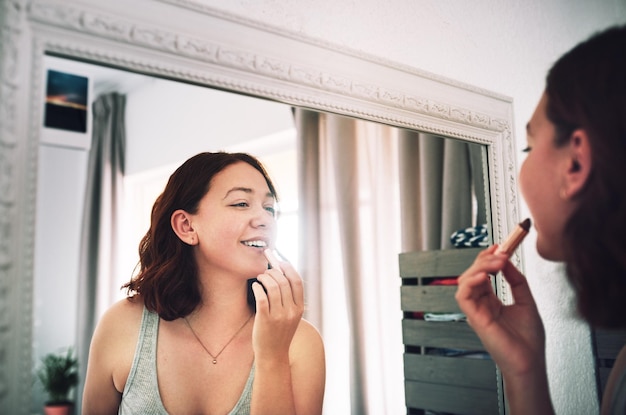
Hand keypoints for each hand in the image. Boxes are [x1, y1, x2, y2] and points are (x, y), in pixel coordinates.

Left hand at [251, 249, 303, 362]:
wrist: (273, 355)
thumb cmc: (280, 332)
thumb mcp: (291, 316)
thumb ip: (289, 298)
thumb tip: (281, 274)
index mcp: (299, 308)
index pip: (296, 281)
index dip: (288, 268)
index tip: (280, 261)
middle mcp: (291, 311)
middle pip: (283, 281)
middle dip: (273, 270)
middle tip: (266, 268)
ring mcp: (278, 316)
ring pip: (272, 286)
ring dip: (264, 277)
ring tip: (260, 277)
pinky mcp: (265, 320)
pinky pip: (261, 296)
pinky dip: (257, 287)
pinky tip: (255, 286)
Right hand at [455, 245, 545, 376]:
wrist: (531, 363)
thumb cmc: (528, 341)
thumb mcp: (526, 301)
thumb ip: (516, 281)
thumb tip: (508, 261)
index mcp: (491, 301)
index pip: (483, 273)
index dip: (489, 258)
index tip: (500, 246)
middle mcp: (481, 305)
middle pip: (473, 273)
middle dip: (485, 258)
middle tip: (501, 251)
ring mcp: (476, 311)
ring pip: (465, 281)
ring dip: (479, 267)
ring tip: (497, 262)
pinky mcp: (474, 318)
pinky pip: (463, 296)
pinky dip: (470, 282)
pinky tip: (484, 276)